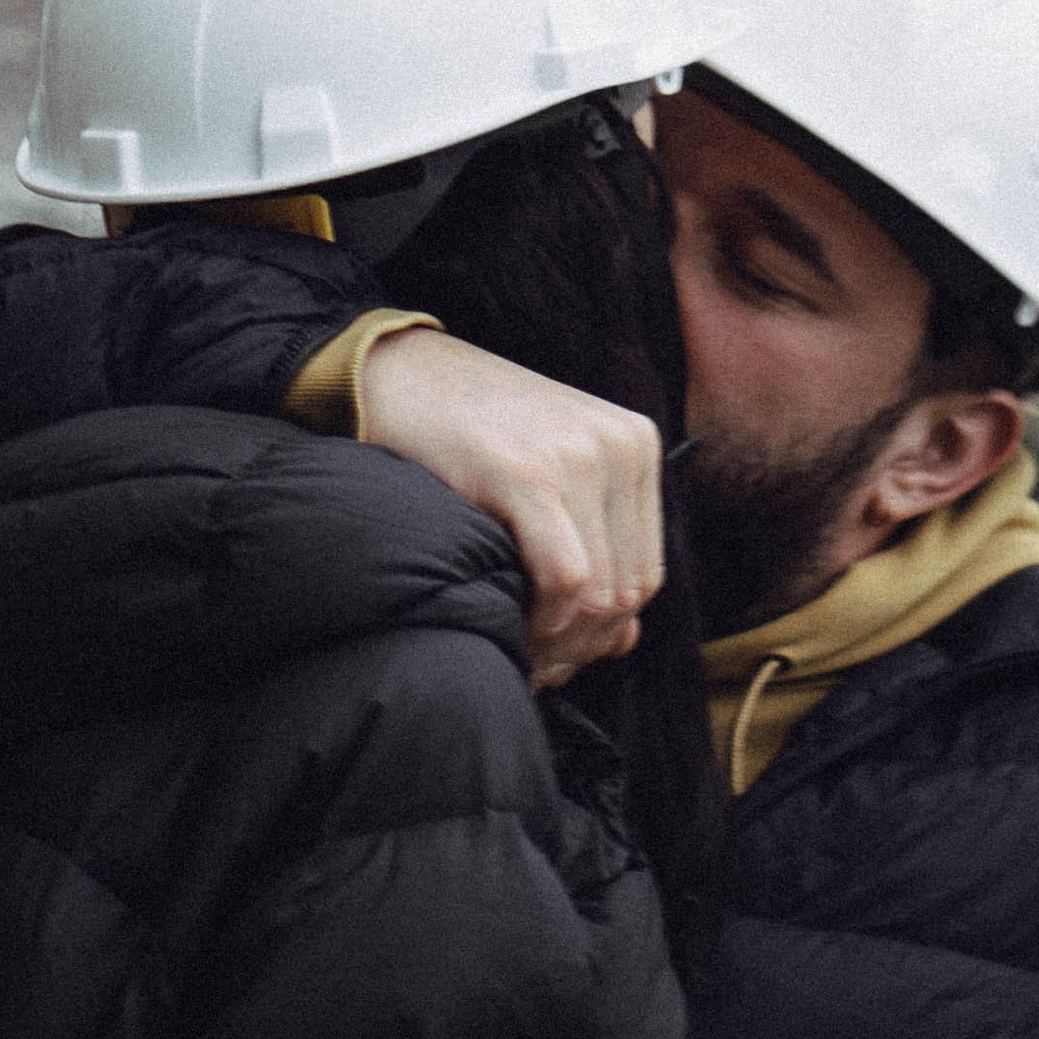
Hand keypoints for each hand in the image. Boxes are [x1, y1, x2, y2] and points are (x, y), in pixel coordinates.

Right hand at [352, 329, 662, 690]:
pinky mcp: (528, 472)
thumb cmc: (463, 434)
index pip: (646, 572)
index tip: (554, 657)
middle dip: (580, 646)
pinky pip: (564, 579)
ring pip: (600, 593)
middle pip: (628, 589)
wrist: (392, 371)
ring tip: (517, 653)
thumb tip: (626, 643)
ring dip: (558, 642)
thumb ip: (592, 552)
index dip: (602, 632)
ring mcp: (579, 455)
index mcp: (635, 444)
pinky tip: (506, 624)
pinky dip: (540, 622)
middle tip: (532, 667)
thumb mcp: (544, 480)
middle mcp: (620, 445)